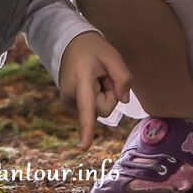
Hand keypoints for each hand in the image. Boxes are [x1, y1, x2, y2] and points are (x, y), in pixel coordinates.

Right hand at [59, 32, 132, 149]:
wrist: (69, 44)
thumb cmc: (93, 49)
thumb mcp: (112, 55)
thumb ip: (123, 77)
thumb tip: (124, 101)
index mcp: (81, 80)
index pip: (87, 107)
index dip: (87, 128)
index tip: (84, 147)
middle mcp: (70, 94)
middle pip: (103, 109)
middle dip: (110, 94)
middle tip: (103, 74)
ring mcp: (67, 101)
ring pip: (97, 110)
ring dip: (102, 95)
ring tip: (95, 77)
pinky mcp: (69, 104)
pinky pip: (92, 109)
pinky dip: (96, 97)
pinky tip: (90, 82)